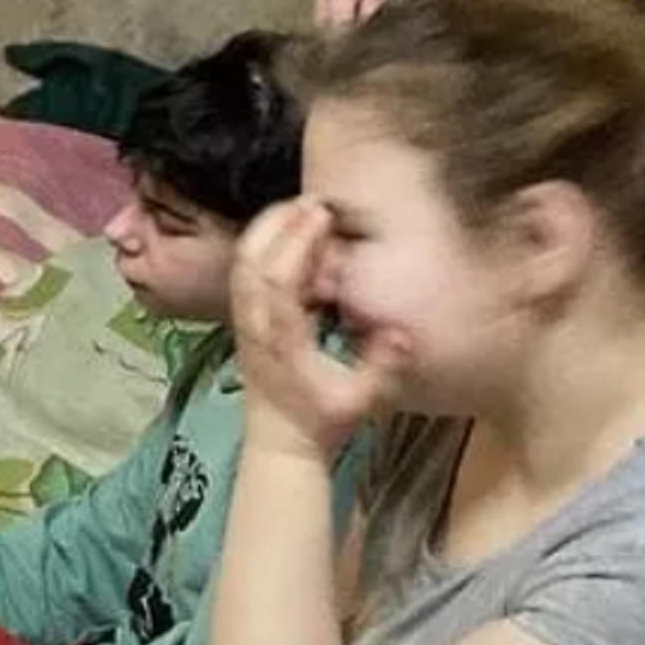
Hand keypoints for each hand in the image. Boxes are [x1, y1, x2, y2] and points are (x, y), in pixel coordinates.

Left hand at [227, 200, 399, 462]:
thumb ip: (382, 368)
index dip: (297, 241)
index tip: (322, 214)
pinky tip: (286, 234)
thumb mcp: (361, 401)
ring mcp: (244, 322)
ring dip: (267, 229)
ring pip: (242, 262)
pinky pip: (243, 272)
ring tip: (300, 208)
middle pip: (251, 259)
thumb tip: (403, 333)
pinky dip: (261, 245)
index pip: (279, 279)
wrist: (281, 444)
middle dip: (279, 222)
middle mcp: (256, 324)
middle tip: (314, 200)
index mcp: (281, 340)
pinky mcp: (243, 321)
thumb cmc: (322, 422)